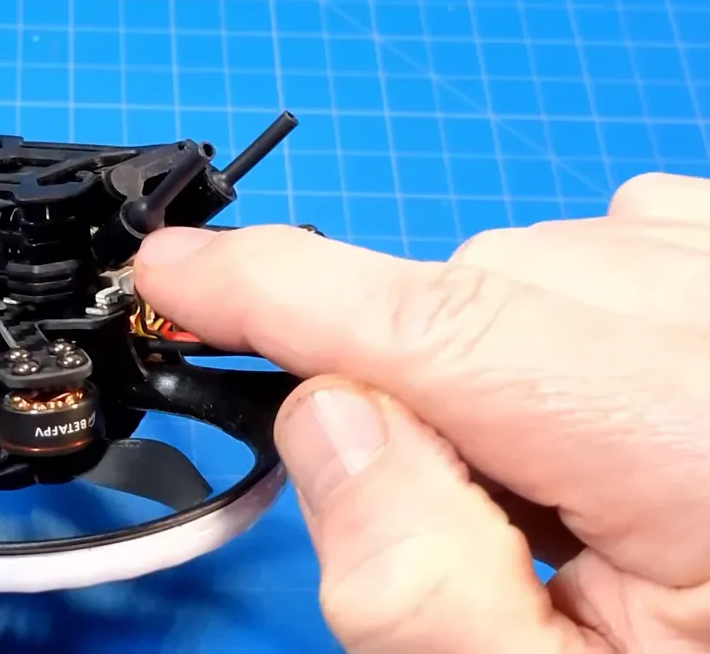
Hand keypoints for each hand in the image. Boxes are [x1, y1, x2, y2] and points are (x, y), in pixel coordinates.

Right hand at [134, 172, 709, 652]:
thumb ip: (420, 583)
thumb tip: (324, 422)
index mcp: (696, 435)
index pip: (433, 324)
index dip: (274, 292)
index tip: (172, 273)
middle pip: (463, 302)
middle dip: (418, 401)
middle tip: (495, 533)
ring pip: (517, 271)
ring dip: (497, 371)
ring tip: (590, 496)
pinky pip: (592, 246)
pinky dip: (558, 326)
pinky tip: (624, 419)